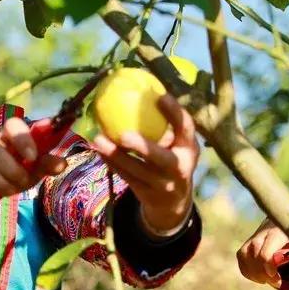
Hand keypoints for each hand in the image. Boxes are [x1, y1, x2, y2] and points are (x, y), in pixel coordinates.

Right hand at [0, 118, 66, 240]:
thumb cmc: (15, 171)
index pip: (13, 125)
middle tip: (22, 183)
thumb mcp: (33, 168)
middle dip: (11, 170)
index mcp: (8, 133)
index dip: (22, 139)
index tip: (32, 158)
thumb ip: (46, 164)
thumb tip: (62, 163)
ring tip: (10, 191)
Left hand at [91, 94, 199, 233]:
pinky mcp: (146, 194)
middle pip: (163, 159)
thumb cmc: (173, 159)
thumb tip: (145, 87)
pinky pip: (125, 177)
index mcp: (190, 149)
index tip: (159, 96)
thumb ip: (168, 123)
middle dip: (144, 147)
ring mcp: (162, 184)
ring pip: (137, 170)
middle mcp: (180, 168)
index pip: (187, 129)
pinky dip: (111, 163)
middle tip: (123, 134)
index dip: (174, 113)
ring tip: (98, 140)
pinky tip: (98, 150)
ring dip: (116, 155)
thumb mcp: (179, 144)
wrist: (174, 202)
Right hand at [236, 206, 288, 287]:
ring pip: (244, 253)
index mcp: (283, 229)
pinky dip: (247, 268)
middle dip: (261, 271)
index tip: (277, 278)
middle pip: (253, 250)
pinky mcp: (253, 240)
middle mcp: (266, 230)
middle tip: (277, 281)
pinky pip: (241, 255)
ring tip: (267, 280)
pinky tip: (261, 276)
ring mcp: (258, 235)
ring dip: (252, 271)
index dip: (267, 264)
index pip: (266, 246)